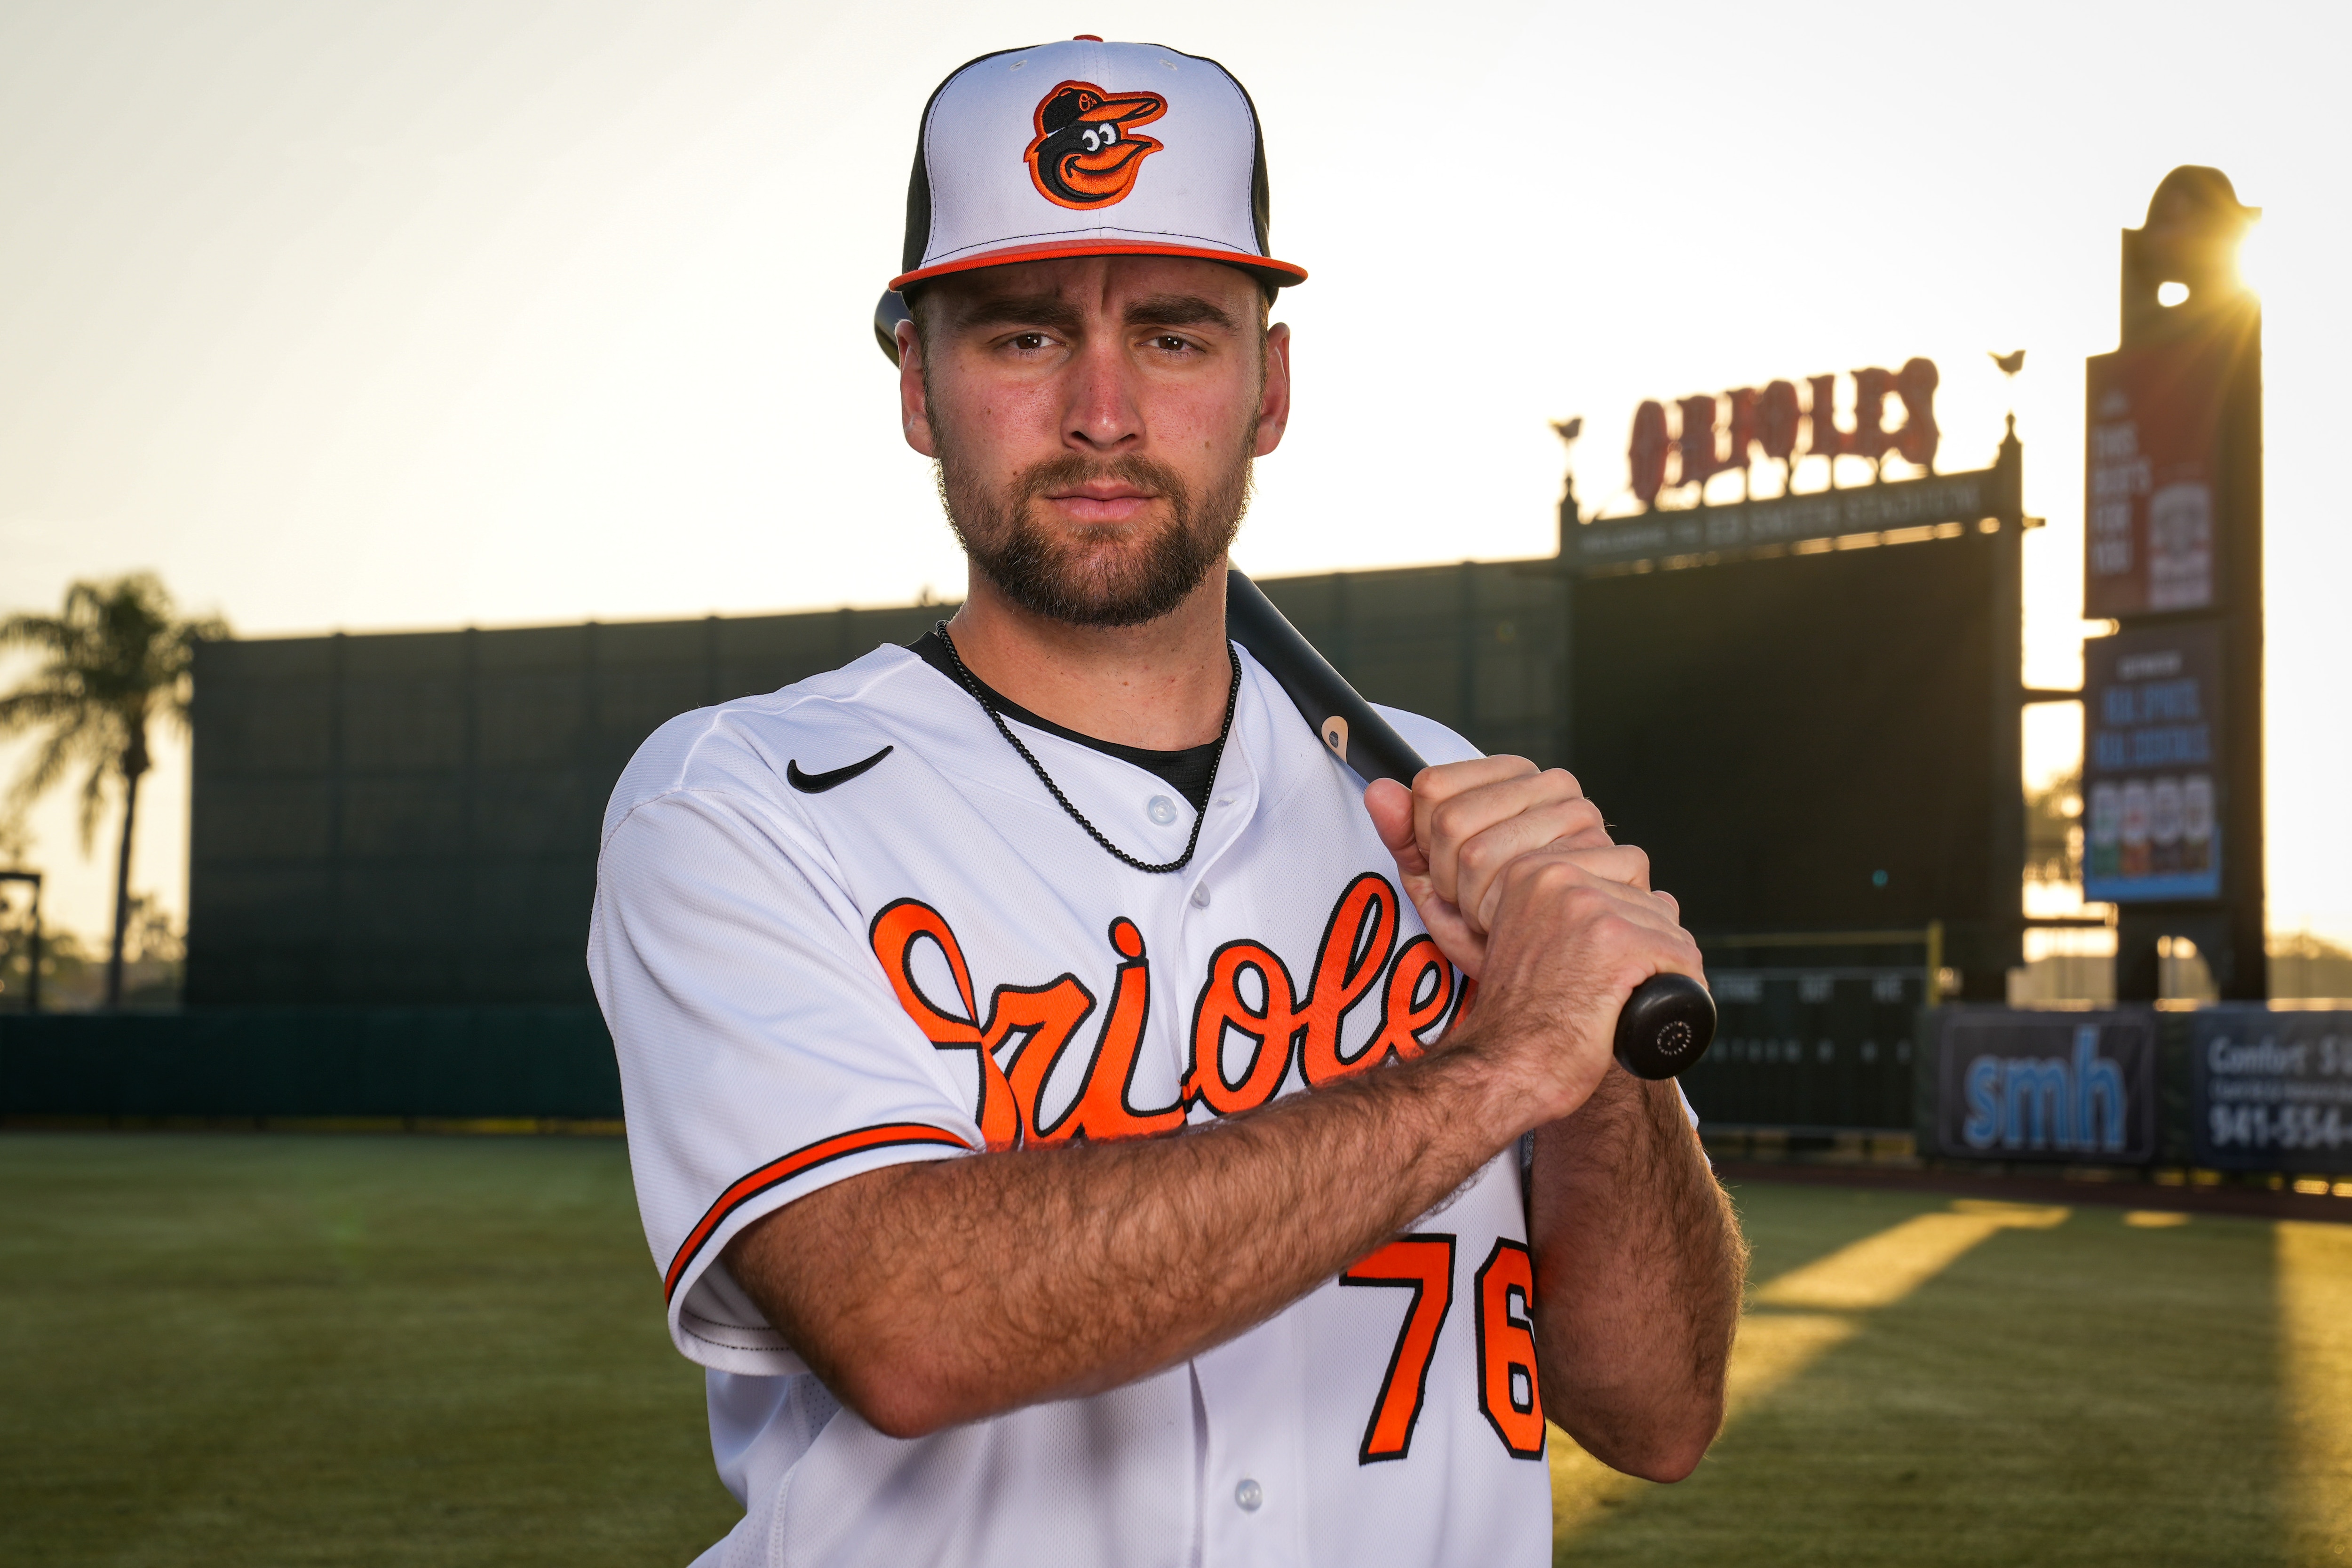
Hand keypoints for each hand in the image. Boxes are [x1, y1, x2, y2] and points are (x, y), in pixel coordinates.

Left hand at [1363, 757, 1637, 976]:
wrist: (1550, 982)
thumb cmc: (1495, 925)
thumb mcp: (1438, 880)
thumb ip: (1405, 836)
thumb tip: (1378, 790)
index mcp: (1517, 775)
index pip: (1432, 786)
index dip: (1426, 841)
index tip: (1450, 870)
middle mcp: (1557, 786)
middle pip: (1450, 821)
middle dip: (1447, 877)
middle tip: (1474, 902)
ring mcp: (1588, 820)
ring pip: (1477, 854)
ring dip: (1474, 902)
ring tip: (1499, 915)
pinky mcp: (1616, 859)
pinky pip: (1518, 885)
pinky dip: (1506, 918)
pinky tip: (1526, 927)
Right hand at [1364, 757, 1701, 1122]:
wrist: (1508, 1070)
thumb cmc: (1501, 1001)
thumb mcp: (1458, 921)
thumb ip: (1420, 850)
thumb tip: (1384, 787)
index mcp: (1523, 864)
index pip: (1601, 843)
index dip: (1597, 893)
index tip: (1568, 935)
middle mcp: (1554, 875)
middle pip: (1635, 871)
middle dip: (1630, 917)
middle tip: (1592, 964)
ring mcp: (1589, 907)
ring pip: (1660, 911)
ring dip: (1651, 950)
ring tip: (1610, 985)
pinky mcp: (1620, 943)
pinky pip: (1679, 951)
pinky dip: (1676, 985)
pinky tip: (1638, 1004)